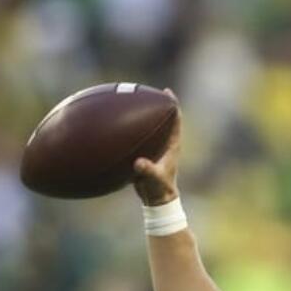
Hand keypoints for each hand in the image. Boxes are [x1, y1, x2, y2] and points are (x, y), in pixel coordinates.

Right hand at [132, 89, 181, 204]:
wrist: (156, 199)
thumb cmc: (159, 189)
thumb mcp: (153, 179)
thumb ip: (147, 170)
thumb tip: (138, 163)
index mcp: (172, 146)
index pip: (175, 121)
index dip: (172, 106)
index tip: (166, 92)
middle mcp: (165, 144)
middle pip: (162, 119)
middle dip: (156, 104)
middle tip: (146, 90)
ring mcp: (156, 148)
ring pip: (150, 126)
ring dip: (142, 115)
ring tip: (130, 100)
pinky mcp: (146, 154)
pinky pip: (138, 136)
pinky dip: (130, 128)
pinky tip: (115, 123)